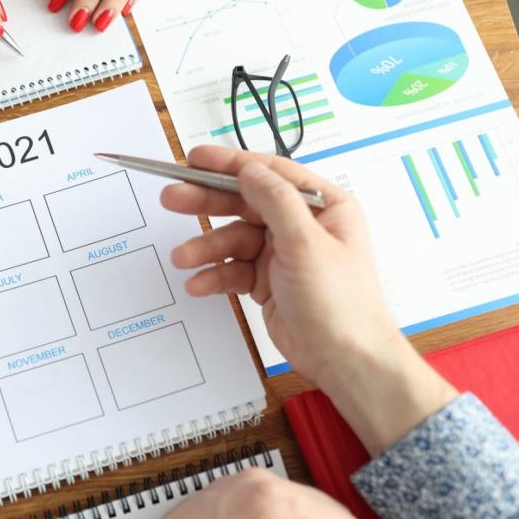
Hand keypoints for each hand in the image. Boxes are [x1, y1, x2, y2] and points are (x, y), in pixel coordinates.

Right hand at [160, 147, 457, 453]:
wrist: (345, 360)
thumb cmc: (342, 303)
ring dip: (206, 247)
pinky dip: (215, 275)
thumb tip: (250, 169)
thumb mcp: (306, 243)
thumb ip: (275, 201)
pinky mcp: (268, 281)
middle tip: (172, 197)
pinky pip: (233, 269)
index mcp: (323, 206)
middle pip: (245, 203)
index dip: (231, 164)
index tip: (195, 159)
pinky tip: (199, 283)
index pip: (271, 174)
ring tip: (183, 258)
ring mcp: (283, 254)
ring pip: (234, 238)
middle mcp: (302, 226)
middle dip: (207, 202)